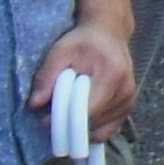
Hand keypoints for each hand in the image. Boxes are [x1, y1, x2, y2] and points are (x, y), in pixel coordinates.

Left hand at [33, 17, 137, 140]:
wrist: (109, 33)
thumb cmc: (84, 41)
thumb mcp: (60, 51)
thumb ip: (47, 77)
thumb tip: (34, 104)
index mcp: (113, 74)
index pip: (88, 110)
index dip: (65, 119)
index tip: (46, 120)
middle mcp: (126, 91)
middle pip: (93, 123)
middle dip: (70, 124)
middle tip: (54, 113)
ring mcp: (129, 101)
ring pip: (99, 131)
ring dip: (80, 127)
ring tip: (70, 108)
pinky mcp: (128, 108)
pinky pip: (106, 131)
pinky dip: (91, 127)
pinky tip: (82, 112)